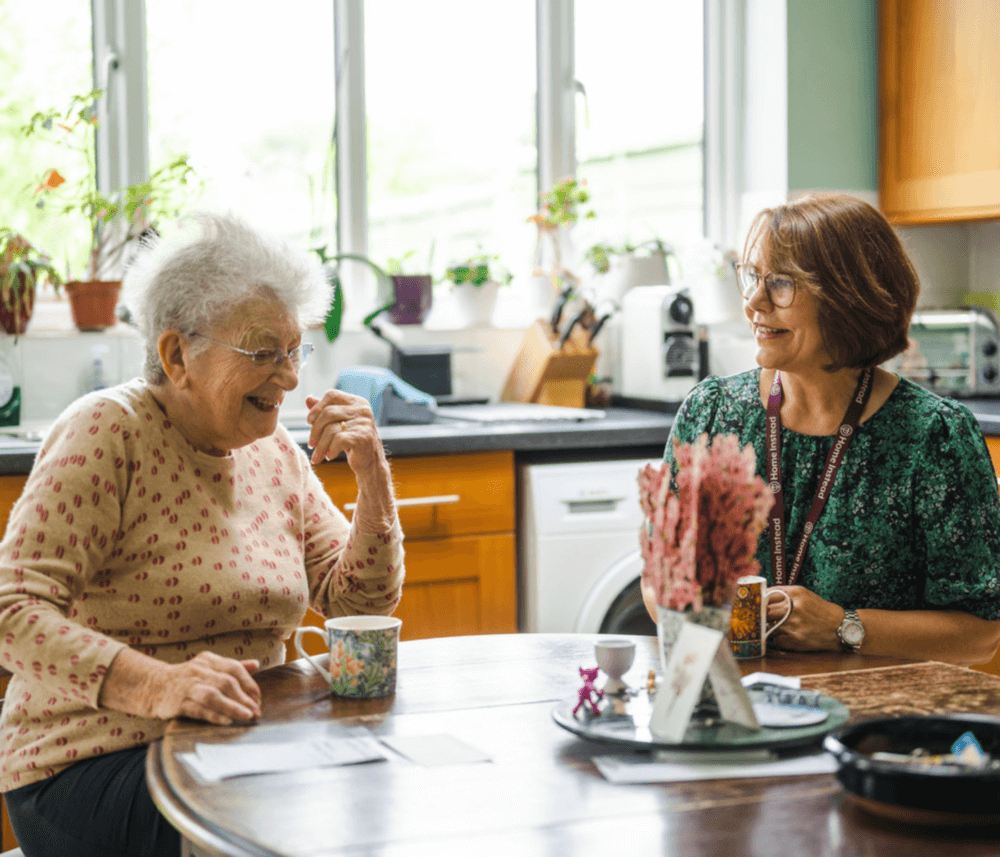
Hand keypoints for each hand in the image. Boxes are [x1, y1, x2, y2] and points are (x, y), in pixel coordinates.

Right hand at [139, 651, 261, 724]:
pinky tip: (226, 720)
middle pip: (226, 682)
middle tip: (257, 710)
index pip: (234, 668)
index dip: (249, 683)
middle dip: (244, 697)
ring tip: (247, 715)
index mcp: (208, 660)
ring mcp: (187, 686)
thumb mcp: (208, 666)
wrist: (152, 685)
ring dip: (232, 706)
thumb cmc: (187, 678)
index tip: (258, 698)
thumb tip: (256, 665)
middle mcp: (198, 670)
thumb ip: (231, 667)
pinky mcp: (177, 702)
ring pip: (213, 695)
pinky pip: (198, 709)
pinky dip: (213, 715)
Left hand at [305, 390, 381, 469]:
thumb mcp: (339, 424)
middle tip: (311, 444)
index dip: (317, 407)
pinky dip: (331, 450)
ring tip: (318, 456)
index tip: (309, 421)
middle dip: (315, 430)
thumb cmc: (353, 441)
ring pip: (331, 429)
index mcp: (357, 402)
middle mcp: (362, 409)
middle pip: (328, 413)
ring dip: (320, 446)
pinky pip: (338, 440)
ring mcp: (364, 423)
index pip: (332, 395)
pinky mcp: (363, 437)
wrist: (371, 462)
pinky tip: (330, 456)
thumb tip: (308, 399)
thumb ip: (325, 411)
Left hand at [765, 585, 844, 652]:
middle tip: (760, 618)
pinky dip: (779, 639)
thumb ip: (783, 594)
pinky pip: (776, 640)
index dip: (759, 601)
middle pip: (765, 611)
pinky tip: (788, 636)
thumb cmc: (820, 610)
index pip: (767, 595)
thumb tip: (760, 597)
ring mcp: (794, 625)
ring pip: (768, 627)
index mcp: (796, 593)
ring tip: (778, 628)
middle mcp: (794, 608)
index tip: (755, 604)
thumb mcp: (804, 595)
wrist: (841, 628)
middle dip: (761, 615)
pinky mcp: (795, 640)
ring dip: (769, 628)